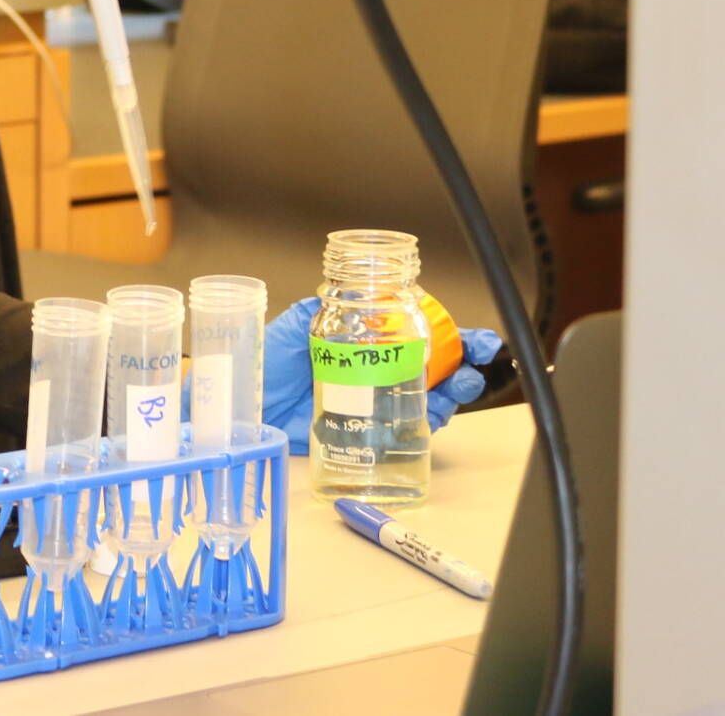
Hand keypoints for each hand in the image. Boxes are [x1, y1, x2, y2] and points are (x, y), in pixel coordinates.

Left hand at [262, 297, 505, 452]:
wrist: (246, 402)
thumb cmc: (267, 360)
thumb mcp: (298, 326)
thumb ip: (328, 309)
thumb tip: (359, 291)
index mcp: (367, 342)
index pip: (420, 336)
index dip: (454, 338)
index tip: (477, 341)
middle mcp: (377, 373)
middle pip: (435, 372)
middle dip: (463, 369)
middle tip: (471, 368)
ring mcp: (375, 404)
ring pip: (428, 401)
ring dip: (451, 396)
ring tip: (456, 389)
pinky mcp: (367, 434)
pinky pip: (406, 432)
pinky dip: (426, 425)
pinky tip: (433, 416)